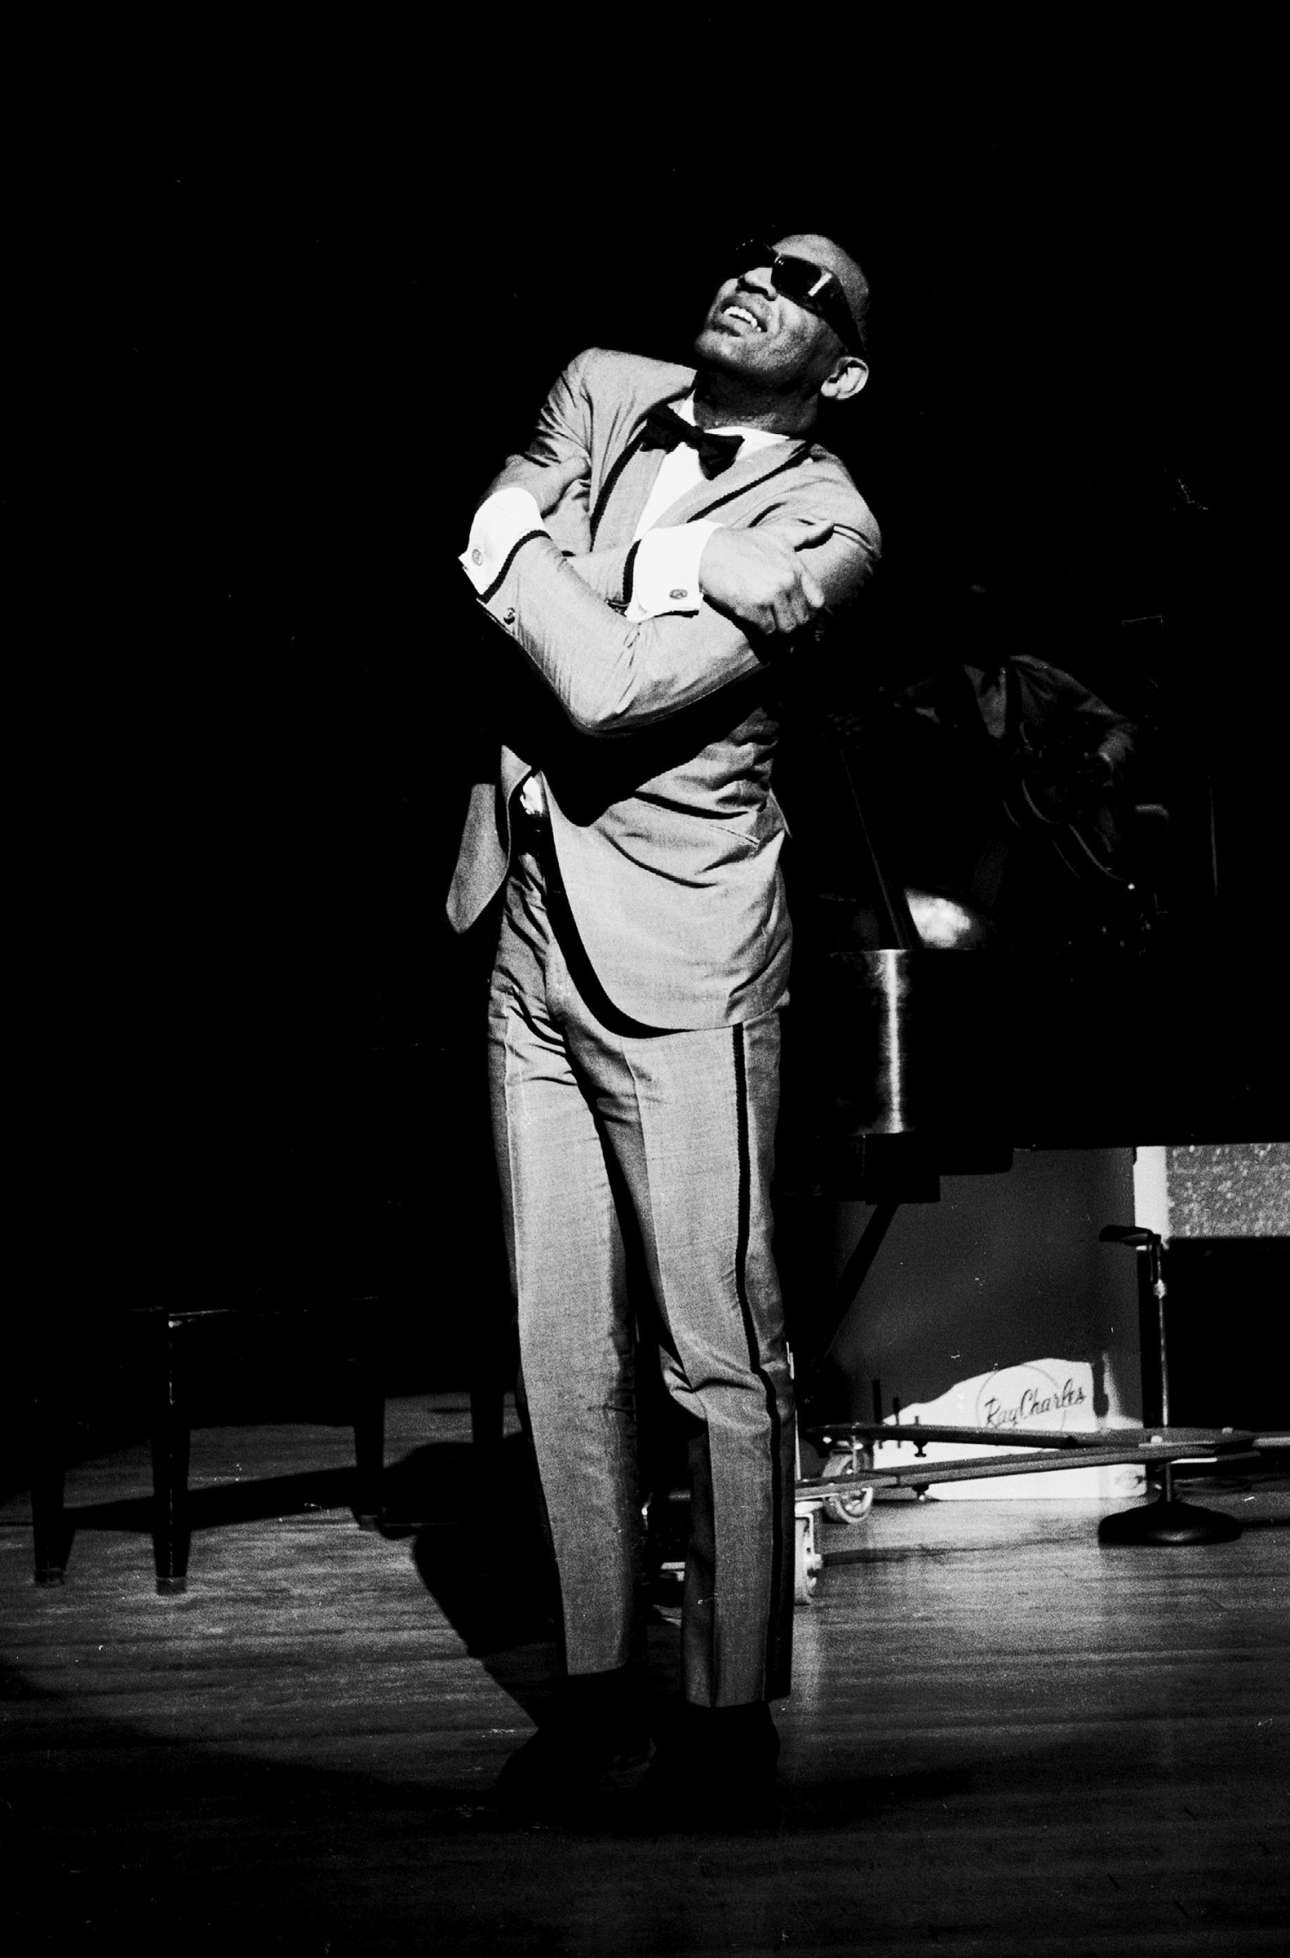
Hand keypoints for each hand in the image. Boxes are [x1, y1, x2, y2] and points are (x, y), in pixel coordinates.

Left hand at [491, 449, 588, 516]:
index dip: (522, 463)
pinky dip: (500, 517)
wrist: (508, 517)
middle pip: (506, 478)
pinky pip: (492, 514)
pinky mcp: (485, 513)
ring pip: (497, 495)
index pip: (516, 459)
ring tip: (518, 513)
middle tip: (527, 495)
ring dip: (506, 502)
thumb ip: (572, 468)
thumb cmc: (531, 493)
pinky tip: (508, 524)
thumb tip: (585, 461)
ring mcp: (490, 496)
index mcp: (515, 466)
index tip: (529, 469)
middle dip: (514, 485)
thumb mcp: (557, 478)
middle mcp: (499, 478)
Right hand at [698, 520, 833, 634]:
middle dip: (799, 630)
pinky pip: (768, 632)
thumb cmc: (744, 543)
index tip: (804, 620)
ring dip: (784, 639)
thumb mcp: (778, 534)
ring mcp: (770, 596)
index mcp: (795, 567)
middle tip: (794, 641)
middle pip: (803, 618)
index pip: (817, 601)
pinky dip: (767, 640)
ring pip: (787, 628)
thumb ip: (807, 534)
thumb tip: (830, 524)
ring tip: (782, 646)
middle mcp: (786, 581)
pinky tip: (765, 641)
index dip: (812, 614)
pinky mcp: (752, 608)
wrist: (709, 551)